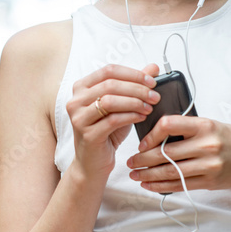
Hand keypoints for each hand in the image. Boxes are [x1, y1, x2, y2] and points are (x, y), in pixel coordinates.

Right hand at [66, 63, 160, 183]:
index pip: (109, 70)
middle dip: (137, 88)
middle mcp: (75, 100)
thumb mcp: (122, 106)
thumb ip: (135, 86)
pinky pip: (112, 120)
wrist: (93, 163)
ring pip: (110, 101)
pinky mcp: (87, 134)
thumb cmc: (106, 133)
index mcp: (82, 87)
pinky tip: (142, 117)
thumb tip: (153, 67)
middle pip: (110, 84)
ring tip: (150, 107)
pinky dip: (130, 116)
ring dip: (134, 102)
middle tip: (155, 95)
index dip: (133, 74)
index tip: (152, 80)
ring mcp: (79, 118)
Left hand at [125, 116, 230, 194]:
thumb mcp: (210, 124)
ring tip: (135, 175)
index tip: (141, 143)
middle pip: (166, 153)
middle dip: (143, 159)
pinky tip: (149, 184)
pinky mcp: (209, 181)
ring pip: (170, 171)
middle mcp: (206, 145)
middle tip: (130, 162)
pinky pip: (180, 185)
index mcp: (204, 125)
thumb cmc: (229, 139)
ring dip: (148, 175)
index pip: (169, 125)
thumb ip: (186, 128)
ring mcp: (208, 165)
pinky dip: (161, 186)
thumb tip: (154, 133)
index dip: (151, 135)